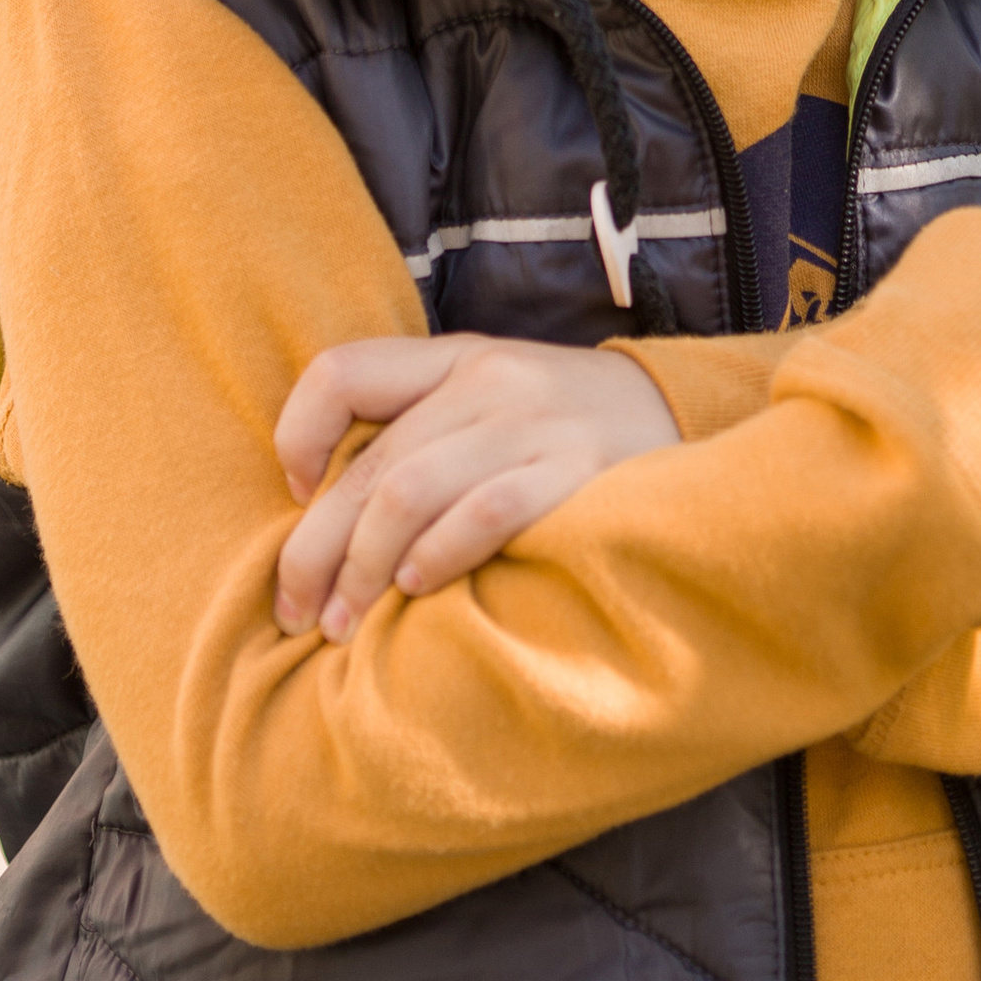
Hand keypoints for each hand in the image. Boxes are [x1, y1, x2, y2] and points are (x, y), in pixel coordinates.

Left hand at [273, 333, 679, 639]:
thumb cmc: (564, 429)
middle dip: (316, 548)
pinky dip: (439, 555)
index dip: (298, 433)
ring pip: (410, 489)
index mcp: (457, 358)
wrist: (685, 416)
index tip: (294, 494)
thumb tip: (320, 510)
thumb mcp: (492, 402)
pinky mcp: (578, 473)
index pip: (342, 371)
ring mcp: (535, 424)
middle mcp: (490, 380)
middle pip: (369, 462)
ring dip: (364, 567)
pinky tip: (418, 590)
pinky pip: (485, 511)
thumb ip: (423, 430)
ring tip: (346, 622)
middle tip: (296, 611)